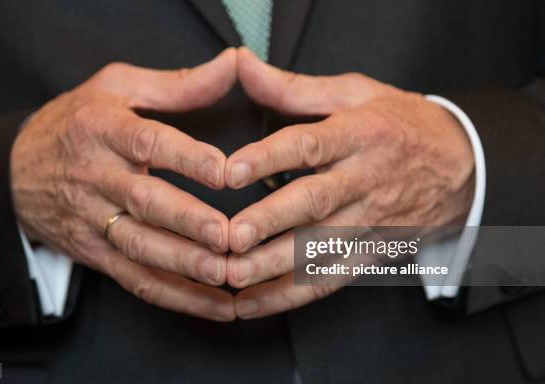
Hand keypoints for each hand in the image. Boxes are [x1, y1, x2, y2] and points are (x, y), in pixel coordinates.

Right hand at [11, 49, 236, 320]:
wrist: (14, 171)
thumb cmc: (75, 123)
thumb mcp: (116, 89)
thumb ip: (177, 85)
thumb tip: (230, 66)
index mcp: (102, 129)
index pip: (147, 143)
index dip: (186, 158)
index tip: (225, 171)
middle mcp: (96, 176)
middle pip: (144, 202)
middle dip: (187, 221)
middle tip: (227, 236)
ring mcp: (92, 219)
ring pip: (139, 247)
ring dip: (182, 265)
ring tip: (225, 275)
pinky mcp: (95, 253)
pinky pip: (135, 279)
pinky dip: (175, 297)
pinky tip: (214, 306)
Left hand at [226, 47, 475, 318]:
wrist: (462, 165)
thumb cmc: (400, 124)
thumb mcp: (355, 93)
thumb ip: (294, 88)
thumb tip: (244, 67)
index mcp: (360, 134)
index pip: (310, 145)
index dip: (268, 158)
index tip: (230, 172)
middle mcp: (366, 179)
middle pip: (315, 202)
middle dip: (271, 222)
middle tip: (231, 236)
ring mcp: (372, 220)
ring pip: (322, 248)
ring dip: (275, 266)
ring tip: (233, 276)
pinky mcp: (374, 251)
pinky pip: (332, 277)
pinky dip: (292, 294)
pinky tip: (254, 302)